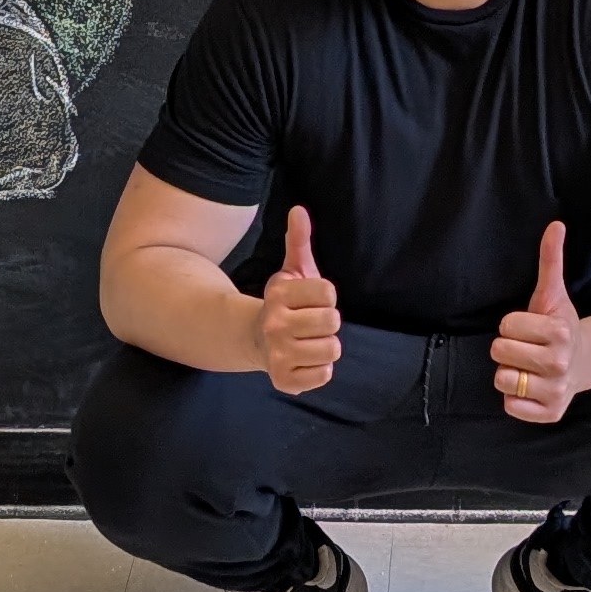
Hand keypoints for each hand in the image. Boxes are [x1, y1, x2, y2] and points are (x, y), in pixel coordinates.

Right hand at [257, 204, 340, 397]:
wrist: (258, 339)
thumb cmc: (288, 303)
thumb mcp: (293, 269)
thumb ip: (299, 239)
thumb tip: (299, 210)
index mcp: (278, 293)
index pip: (328, 292)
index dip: (326, 296)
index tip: (311, 300)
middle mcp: (274, 324)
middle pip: (332, 321)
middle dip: (328, 321)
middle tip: (311, 322)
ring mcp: (277, 354)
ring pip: (332, 349)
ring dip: (326, 345)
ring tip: (309, 340)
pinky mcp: (284, 381)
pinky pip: (325, 374)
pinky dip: (320, 369)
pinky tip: (305, 359)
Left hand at [491, 220, 578, 424]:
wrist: (585, 361)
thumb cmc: (559, 325)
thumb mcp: (553, 293)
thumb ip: (550, 259)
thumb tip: (555, 224)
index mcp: (559, 330)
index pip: (505, 326)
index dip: (512, 324)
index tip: (529, 327)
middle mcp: (560, 362)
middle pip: (500, 352)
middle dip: (508, 348)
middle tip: (527, 347)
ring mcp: (556, 390)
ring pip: (503, 380)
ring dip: (510, 373)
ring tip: (528, 367)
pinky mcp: (550, 413)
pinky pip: (511, 406)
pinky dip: (515, 399)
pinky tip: (531, 387)